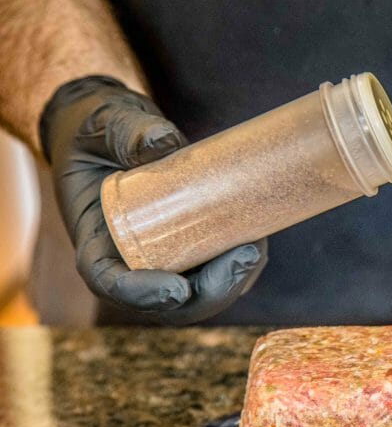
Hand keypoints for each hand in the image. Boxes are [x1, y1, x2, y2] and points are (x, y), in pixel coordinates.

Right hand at [39, 76, 266, 324]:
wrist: (118, 133)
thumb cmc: (102, 132)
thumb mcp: (105, 125)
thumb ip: (127, 132)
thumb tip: (163, 142)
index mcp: (96, 239)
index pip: (110, 282)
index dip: (141, 295)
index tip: (176, 289)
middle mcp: (130, 259)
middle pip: (168, 301)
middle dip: (209, 291)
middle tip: (243, 257)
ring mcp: (163, 259)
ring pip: (199, 293)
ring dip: (233, 280)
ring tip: (256, 246)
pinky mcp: (191, 249)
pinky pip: (217, 272)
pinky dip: (239, 265)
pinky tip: (259, 240)